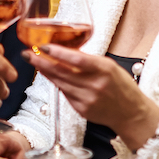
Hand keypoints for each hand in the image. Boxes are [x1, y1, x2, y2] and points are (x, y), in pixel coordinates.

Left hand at [23, 46, 158, 149]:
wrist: (131, 113)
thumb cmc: (122, 86)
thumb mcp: (110, 66)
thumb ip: (88, 60)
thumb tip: (66, 50)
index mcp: (104, 70)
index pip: (77, 59)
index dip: (58, 52)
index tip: (43, 46)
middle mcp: (94, 85)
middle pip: (62, 71)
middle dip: (41, 61)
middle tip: (27, 53)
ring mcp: (86, 99)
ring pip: (59, 82)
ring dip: (45, 71)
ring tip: (34, 61)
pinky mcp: (81, 109)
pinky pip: (64, 93)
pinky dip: (56, 83)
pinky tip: (50, 75)